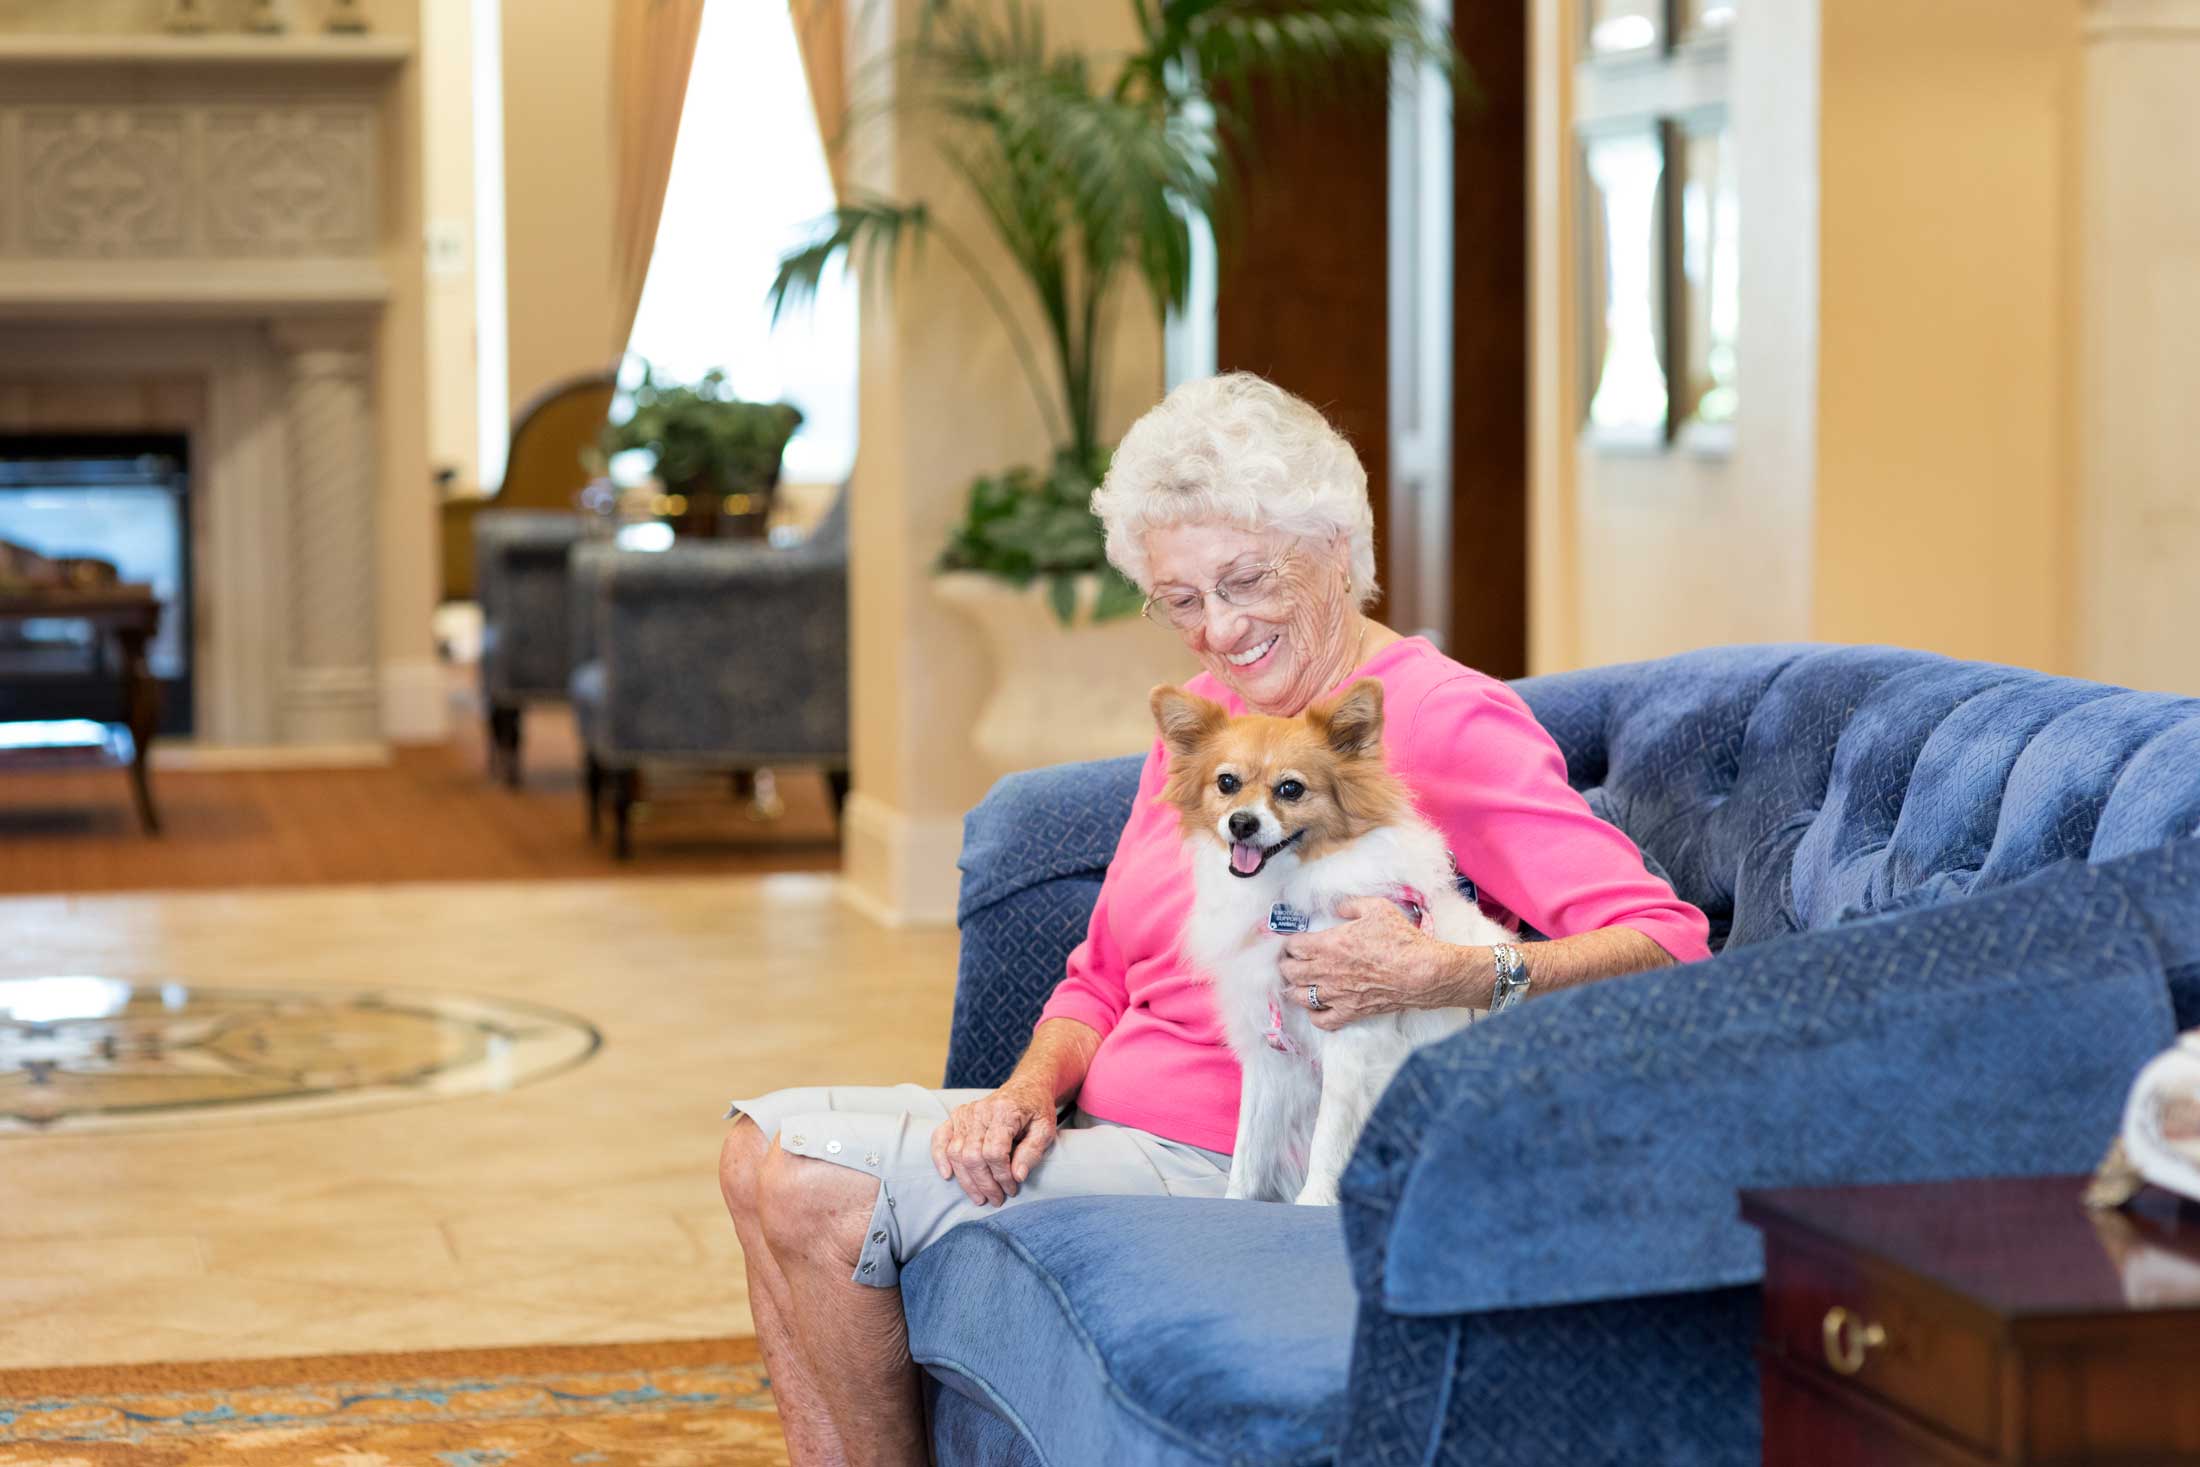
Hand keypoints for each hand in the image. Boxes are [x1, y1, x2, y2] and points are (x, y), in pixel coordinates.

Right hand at [930, 1078, 1058, 1205]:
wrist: (1026, 1087)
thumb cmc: (1037, 1110)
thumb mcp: (1046, 1130)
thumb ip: (1032, 1152)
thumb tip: (1017, 1176)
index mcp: (1004, 1112)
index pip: (994, 1152)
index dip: (1002, 1176)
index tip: (1012, 1188)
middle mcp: (980, 1110)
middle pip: (972, 1156)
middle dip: (984, 1184)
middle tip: (996, 1199)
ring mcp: (965, 1113)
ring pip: (956, 1153)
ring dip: (967, 1180)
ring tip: (980, 1197)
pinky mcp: (957, 1116)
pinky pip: (940, 1137)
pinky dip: (939, 1157)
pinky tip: (947, 1175)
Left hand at [1276, 896, 1473, 1031]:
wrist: (1421, 972)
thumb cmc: (1400, 939)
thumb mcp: (1376, 909)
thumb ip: (1350, 905)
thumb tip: (1337, 907)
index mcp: (1328, 944)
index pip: (1293, 946)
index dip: (1290, 942)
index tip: (1294, 941)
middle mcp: (1325, 971)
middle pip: (1290, 971)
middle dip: (1286, 964)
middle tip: (1290, 961)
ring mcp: (1336, 994)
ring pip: (1299, 997)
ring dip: (1294, 989)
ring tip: (1298, 983)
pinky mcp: (1350, 1012)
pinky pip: (1322, 1020)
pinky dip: (1315, 1015)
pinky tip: (1317, 1008)